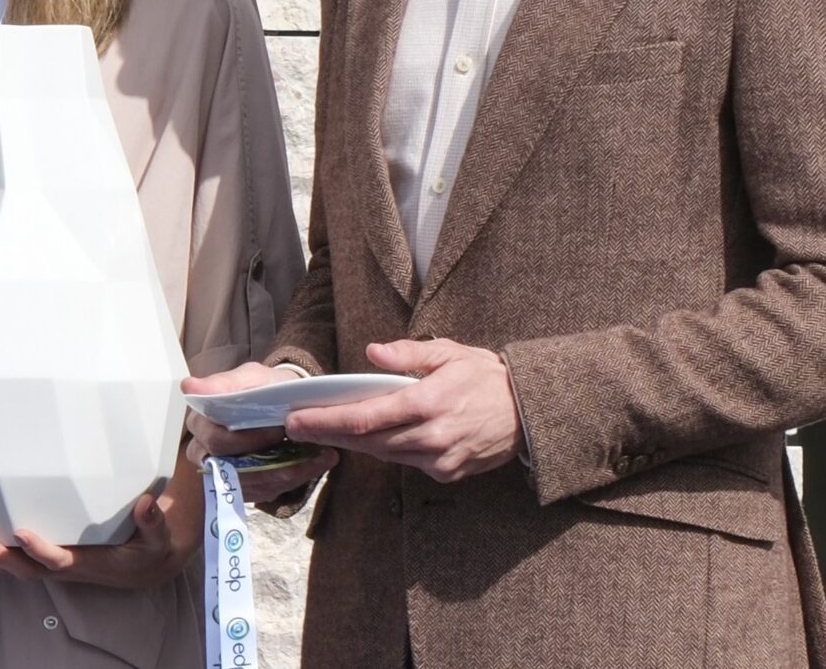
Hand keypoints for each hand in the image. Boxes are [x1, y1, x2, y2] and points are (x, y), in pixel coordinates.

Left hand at [0, 473, 202, 589]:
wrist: (146, 566)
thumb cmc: (150, 547)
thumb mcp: (160, 538)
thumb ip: (154, 523)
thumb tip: (148, 503)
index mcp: (90, 563)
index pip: (61, 560)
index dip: (42, 550)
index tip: (23, 532)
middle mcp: (65, 566)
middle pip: (26, 568)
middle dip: (0, 557)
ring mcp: (51, 563)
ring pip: (12, 565)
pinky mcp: (43, 556)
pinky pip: (12, 557)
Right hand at [183, 363, 336, 503]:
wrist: (282, 402)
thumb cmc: (263, 388)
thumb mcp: (250, 378)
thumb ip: (225, 384)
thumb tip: (189, 386)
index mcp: (200, 422)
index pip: (216, 441)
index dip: (249, 439)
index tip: (279, 428)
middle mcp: (204, 452)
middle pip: (231, 469)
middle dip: (269, 460)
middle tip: (300, 443)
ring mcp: (223, 474)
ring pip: (251, 485)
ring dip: (287, 473)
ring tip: (319, 457)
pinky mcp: (242, 487)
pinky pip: (264, 492)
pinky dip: (292, 480)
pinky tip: (314, 464)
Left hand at [283, 339, 520, 483]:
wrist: (530, 411)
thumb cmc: (486, 377)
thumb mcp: (449, 353)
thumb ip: (407, 354)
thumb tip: (372, 352)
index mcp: (428, 402)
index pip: (364, 418)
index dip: (326, 421)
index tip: (297, 419)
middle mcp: (431, 436)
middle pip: (366, 440)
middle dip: (328, 433)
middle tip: (296, 426)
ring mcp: (439, 459)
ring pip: (383, 453)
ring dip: (353, 443)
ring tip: (326, 429)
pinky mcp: (447, 473)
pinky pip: (406, 463)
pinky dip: (388, 449)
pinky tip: (373, 438)